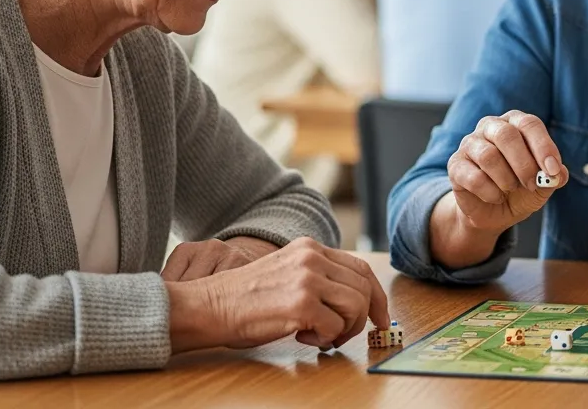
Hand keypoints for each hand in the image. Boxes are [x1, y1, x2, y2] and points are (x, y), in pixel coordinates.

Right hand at [167, 237, 390, 352]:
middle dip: (362, 318)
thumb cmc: (244, 300)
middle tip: (342, 336)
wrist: (207, 306)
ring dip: (343, 330)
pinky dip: (325, 339)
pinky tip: (302, 337)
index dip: (376, 296)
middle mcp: (313, 257)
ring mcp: (308, 278)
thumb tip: (354, 303)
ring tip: (319, 336)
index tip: (380, 318)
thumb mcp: (286, 274)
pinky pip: (335, 326)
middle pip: (364, 288)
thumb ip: (318, 279)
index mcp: (311, 248)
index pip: (361, 269)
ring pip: (356, 306)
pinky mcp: (301, 302)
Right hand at [447, 111, 568, 232]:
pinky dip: (490, 192)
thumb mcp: (543, 186)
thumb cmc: (520, 190)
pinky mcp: (455, 164)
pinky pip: (473, 177)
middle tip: (532, 184)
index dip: (543, 146)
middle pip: (507, 135)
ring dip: (506, 179)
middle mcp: (491, 127)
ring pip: (488, 155)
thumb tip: (560, 174)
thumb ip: (554, 177)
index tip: (553, 170)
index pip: (529, 124)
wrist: (492, 212)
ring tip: (511, 189)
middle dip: (524, 164)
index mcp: (515, 123)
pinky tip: (495, 197)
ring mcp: (470, 143)